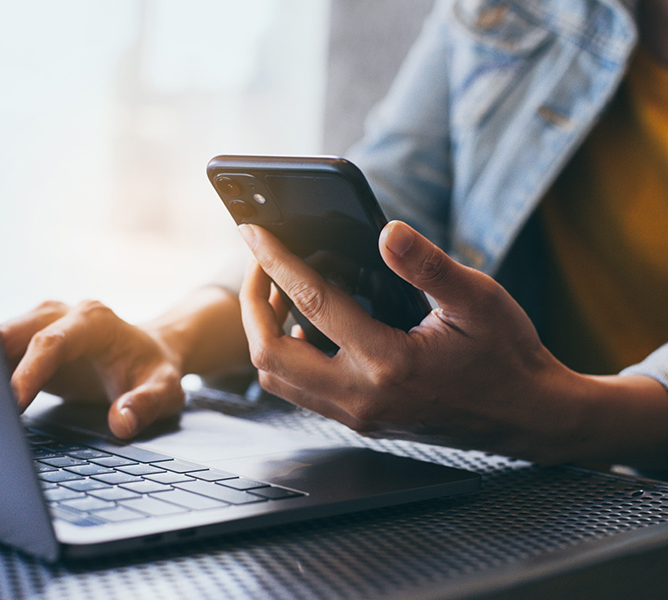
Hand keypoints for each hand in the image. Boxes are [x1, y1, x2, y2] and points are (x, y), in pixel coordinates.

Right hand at [0, 300, 184, 438]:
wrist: (149, 352)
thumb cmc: (153, 370)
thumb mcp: (165, 389)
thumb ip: (146, 404)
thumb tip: (122, 422)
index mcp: (94, 321)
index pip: (53, 341)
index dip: (30, 370)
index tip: (14, 402)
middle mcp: (63, 315)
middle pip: (14, 332)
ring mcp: (42, 324)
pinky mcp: (29, 342)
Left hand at [237, 221, 604, 463]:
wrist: (529, 417)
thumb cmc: (508, 357)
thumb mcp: (478, 300)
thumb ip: (429, 265)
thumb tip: (387, 231)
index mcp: (389, 362)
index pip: (312, 302)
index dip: (277, 260)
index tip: (254, 232)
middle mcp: (362, 396)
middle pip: (270, 353)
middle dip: (252, 304)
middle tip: (260, 264)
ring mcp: (357, 415)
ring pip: (278, 378)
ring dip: (265, 333)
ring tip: (277, 292)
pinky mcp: (360, 420)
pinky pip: (300, 390)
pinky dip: (287, 356)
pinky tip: (305, 328)